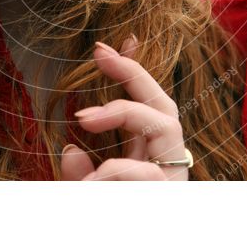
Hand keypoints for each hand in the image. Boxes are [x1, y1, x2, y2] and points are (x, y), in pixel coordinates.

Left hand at [60, 36, 188, 180]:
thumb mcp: (86, 194)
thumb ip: (79, 175)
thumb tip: (71, 150)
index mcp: (147, 164)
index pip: (144, 111)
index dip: (130, 75)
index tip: (106, 48)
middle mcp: (167, 168)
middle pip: (165, 106)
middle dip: (135, 72)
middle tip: (101, 52)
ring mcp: (175, 182)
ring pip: (166, 125)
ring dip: (124, 113)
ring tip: (84, 119)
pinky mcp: (174, 198)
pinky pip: (149, 172)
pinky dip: (115, 171)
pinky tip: (90, 184)